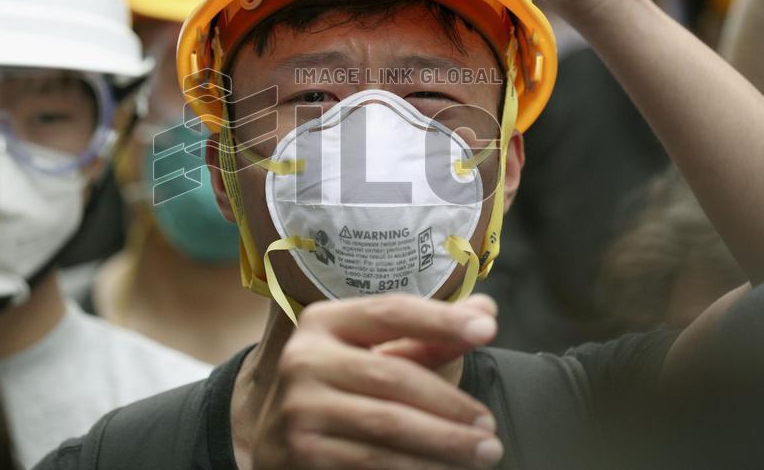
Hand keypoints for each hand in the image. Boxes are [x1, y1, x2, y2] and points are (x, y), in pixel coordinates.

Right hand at [252, 294, 502, 469]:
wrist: (274, 441)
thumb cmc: (338, 389)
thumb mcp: (372, 354)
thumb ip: (426, 337)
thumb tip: (485, 309)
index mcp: (323, 322)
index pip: (389, 312)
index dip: (440, 319)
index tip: (486, 329)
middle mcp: (304, 358)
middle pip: (394, 374)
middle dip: (450, 402)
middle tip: (489, 424)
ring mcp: (300, 407)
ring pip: (388, 423)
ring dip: (444, 441)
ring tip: (483, 451)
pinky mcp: (303, 453)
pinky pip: (373, 461)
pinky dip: (417, 467)